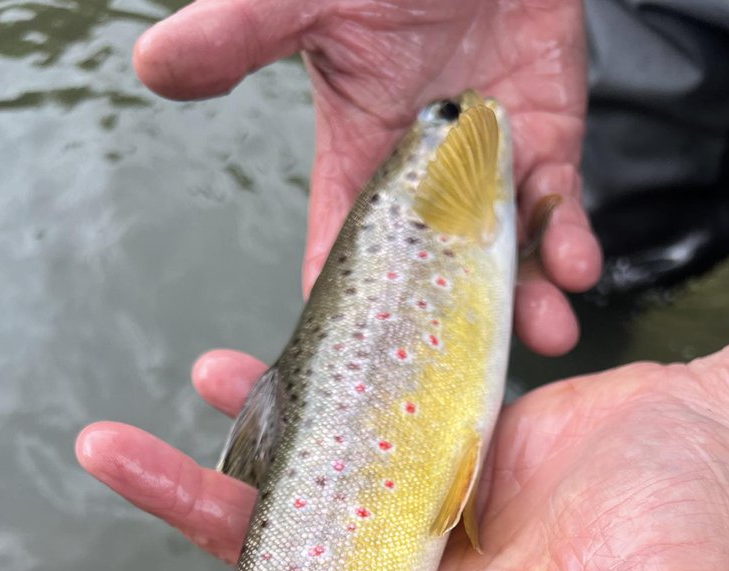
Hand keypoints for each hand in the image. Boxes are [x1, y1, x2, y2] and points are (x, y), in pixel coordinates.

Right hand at [132, 0, 599, 353]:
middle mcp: (425, 186)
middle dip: (454, 333)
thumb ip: (238, 34)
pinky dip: (573, 243)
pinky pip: (565, 211)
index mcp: (358, 164)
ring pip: (508, 262)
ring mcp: (490, 172)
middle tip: (469, 377)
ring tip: (545, 331)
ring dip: (527, 304)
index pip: (343, 259)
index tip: (359, 376)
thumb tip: (150, 68)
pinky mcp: (551, 145)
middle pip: (437, 282)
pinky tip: (577, 267)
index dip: (352, 319)